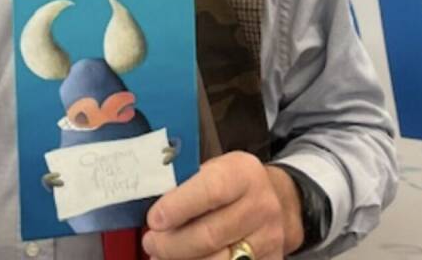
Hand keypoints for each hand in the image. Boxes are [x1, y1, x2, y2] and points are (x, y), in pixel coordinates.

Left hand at [142, 151, 303, 258]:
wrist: (271, 201)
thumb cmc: (230, 185)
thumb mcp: (212, 170)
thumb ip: (185, 185)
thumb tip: (153, 207)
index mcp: (243, 173)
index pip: (211, 191)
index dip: (178, 207)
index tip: (154, 219)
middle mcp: (261, 206)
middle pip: (210, 235)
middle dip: (172, 244)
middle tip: (150, 243)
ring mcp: (268, 238)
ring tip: (161, 257)